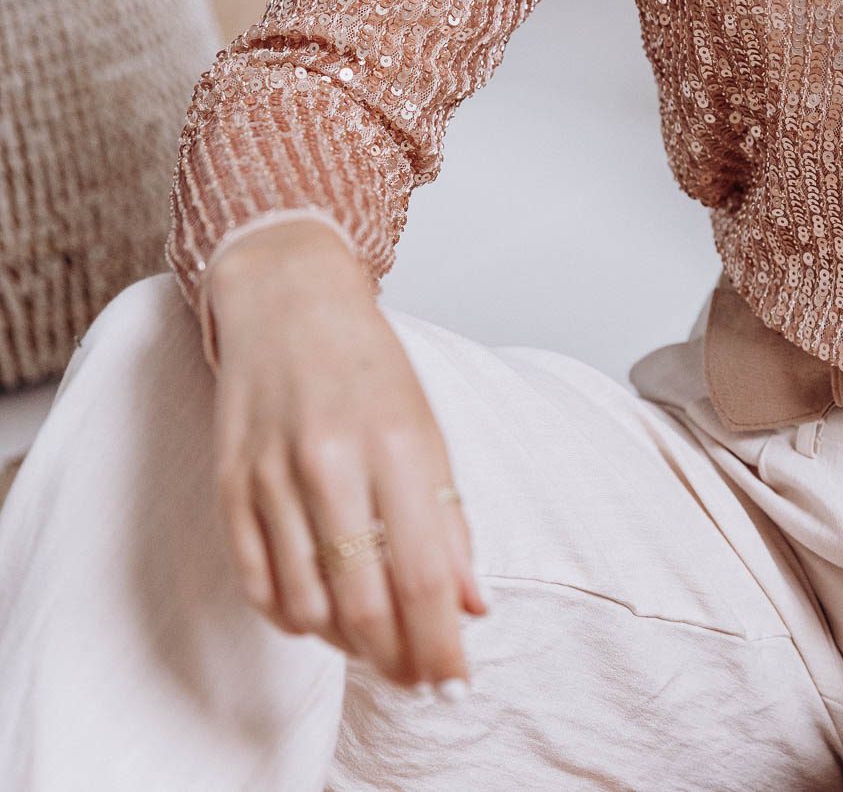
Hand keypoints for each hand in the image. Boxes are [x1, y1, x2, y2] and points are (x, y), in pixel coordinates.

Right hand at [202, 219, 487, 692]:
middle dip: (398, 660)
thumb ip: (449, 518)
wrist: (289, 298)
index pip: (425, 574)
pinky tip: (320, 614)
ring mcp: (274, 474)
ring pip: (308, 607)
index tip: (454, 682)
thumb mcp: (427, 427)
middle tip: (416, 676)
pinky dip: (293, 619)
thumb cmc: (367, 363)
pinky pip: (257, 586)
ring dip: (346, 644)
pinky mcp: (230, 484)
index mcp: (399, 442)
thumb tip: (473, 606)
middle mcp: (334, 460)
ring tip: (372, 640)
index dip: (440, 643)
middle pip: (367, 603)